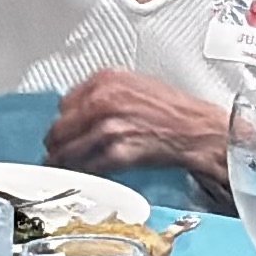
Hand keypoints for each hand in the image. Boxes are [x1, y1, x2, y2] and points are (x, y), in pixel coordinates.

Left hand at [53, 64, 237, 176]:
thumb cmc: (174, 110)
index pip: (65, 102)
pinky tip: (81, 175)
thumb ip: (106, 92)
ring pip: (67, 150)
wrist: (198, 131)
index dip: (65, 119)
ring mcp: (108, 126)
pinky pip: (87, 166)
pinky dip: (81, 173)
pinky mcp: (116, 152)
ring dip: (62, 162)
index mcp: (106, 80)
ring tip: (63, 168)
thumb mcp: (136, 85)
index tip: (66, 129)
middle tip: (57, 152)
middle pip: (60, 127)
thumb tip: (82, 107)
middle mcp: (103, 100)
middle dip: (57, 142)